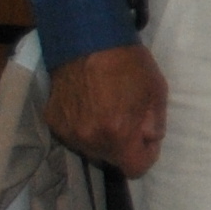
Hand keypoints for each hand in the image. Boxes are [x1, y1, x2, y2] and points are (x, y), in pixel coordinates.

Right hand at [46, 43, 168, 176]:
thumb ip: (155, 123)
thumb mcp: (157, 91)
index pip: (134, 169)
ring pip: (91, 149)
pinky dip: (84, 127)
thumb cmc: (129, 63)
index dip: (146, 157)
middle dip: (124, 146)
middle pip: (111, 159)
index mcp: (118, 133)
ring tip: (108, 111)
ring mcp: (68, 131)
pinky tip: (89, 106)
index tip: (147, 140)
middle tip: (129, 120)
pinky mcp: (53, 121)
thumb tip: (149, 140)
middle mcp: (89, 138)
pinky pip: (74, 135)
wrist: (87, 40)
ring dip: (102, 138)